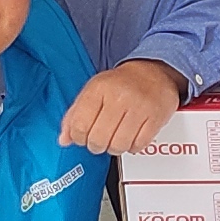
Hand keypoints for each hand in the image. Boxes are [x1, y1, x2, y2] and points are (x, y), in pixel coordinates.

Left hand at [58, 56, 185, 155]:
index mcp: (99, 88)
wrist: (153, 73)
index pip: (79, 125)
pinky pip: (138, 145)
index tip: (82, 137)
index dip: (78, 137)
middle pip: (98, 139)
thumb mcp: (93, 91)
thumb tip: (64, 139)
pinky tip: (130, 137)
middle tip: (99, 140)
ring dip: (114, 148)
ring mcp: (139, 108)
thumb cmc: (121, 84)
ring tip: (115, 139)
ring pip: (118, 145)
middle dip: (96, 145)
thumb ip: (74, 115)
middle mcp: (119, 97)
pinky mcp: (155, 118)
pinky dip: (132, 147)